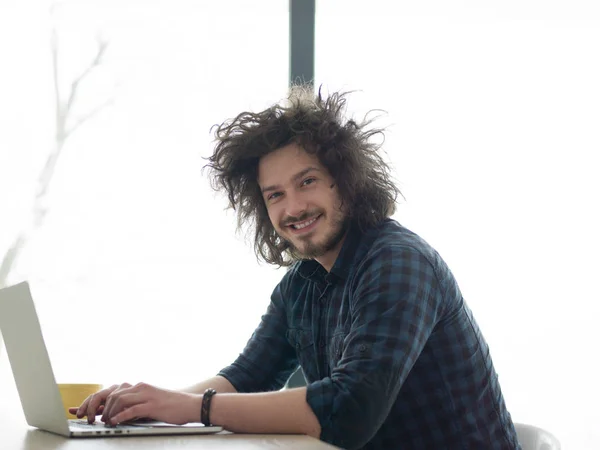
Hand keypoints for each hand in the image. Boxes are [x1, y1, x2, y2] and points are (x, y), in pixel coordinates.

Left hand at [69, 382, 202, 425]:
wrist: (190, 404)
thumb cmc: (168, 407)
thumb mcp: (146, 404)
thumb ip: (130, 406)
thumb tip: (110, 415)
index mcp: (137, 387)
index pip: (109, 391)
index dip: (91, 401)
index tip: (76, 410)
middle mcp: (139, 387)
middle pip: (110, 393)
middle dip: (95, 406)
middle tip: (87, 419)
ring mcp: (146, 394)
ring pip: (119, 399)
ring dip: (108, 412)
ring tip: (105, 423)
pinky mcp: (152, 404)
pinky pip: (132, 408)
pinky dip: (121, 416)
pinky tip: (115, 422)